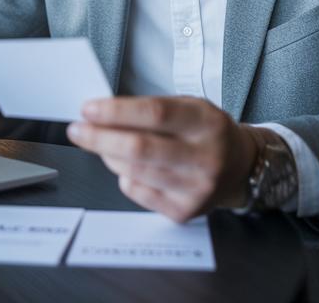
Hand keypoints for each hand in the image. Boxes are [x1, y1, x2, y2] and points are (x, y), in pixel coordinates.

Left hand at [66, 96, 260, 221]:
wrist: (240, 166)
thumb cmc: (206, 131)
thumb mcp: (189, 106)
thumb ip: (149, 109)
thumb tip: (101, 113)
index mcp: (206, 122)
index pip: (155, 114)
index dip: (117, 112)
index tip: (88, 109)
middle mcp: (205, 157)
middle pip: (140, 148)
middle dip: (100, 138)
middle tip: (78, 130)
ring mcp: (196, 187)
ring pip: (134, 172)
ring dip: (108, 156)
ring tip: (102, 144)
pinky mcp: (185, 211)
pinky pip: (137, 192)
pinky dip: (124, 176)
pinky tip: (128, 167)